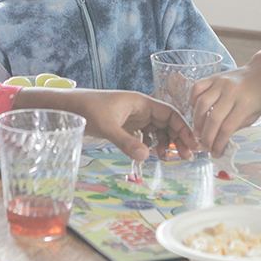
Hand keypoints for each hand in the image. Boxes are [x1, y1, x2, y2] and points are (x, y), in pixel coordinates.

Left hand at [14, 88, 198, 160]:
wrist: (68, 108)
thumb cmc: (88, 111)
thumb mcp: (108, 127)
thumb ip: (126, 142)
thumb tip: (147, 157)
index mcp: (141, 102)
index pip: (170, 113)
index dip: (183, 128)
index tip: (192, 144)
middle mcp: (140, 108)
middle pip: (167, 123)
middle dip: (177, 138)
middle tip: (186, 157)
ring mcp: (133, 118)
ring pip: (157, 130)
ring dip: (165, 143)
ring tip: (168, 158)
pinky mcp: (126, 126)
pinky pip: (145, 135)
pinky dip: (151, 144)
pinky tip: (150, 155)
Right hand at [188, 65, 260, 153]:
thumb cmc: (260, 96)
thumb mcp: (254, 115)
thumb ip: (238, 126)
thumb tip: (221, 141)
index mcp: (245, 104)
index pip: (227, 128)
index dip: (219, 143)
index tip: (216, 153)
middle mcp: (231, 92)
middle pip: (213, 118)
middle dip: (207, 137)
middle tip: (205, 147)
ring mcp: (220, 82)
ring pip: (202, 103)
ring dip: (197, 121)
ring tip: (198, 132)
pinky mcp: (213, 77)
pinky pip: (197, 88)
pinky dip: (193, 100)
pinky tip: (195, 110)